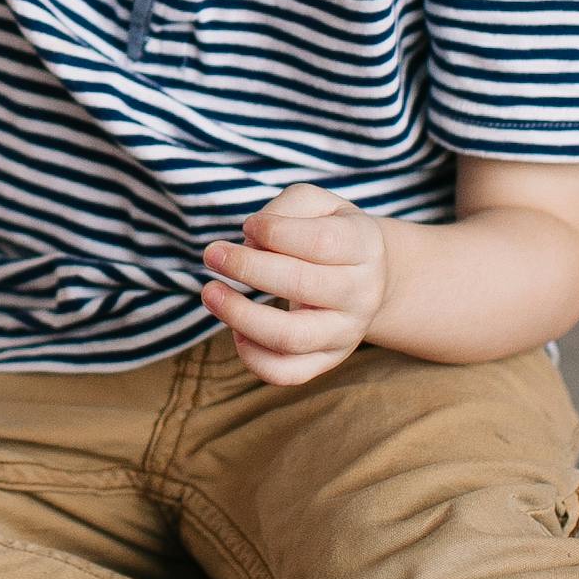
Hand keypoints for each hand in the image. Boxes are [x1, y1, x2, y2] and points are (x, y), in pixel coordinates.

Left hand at [201, 183, 388, 386]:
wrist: (368, 277)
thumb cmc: (330, 232)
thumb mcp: (318, 204)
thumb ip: (284, 211)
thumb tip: (250, 242)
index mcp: (364, 247)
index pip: (320, 242)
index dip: (274, 232)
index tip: (247, 226)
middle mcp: (361, 294)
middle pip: (301, 286)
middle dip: (246, 268)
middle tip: (211, 254)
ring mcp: (346, 333)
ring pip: (291, 338)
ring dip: (240, 316)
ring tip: (211, 293)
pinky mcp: (328, 360)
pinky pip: (287, 373)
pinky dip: (253, 357)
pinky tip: (236, 331)